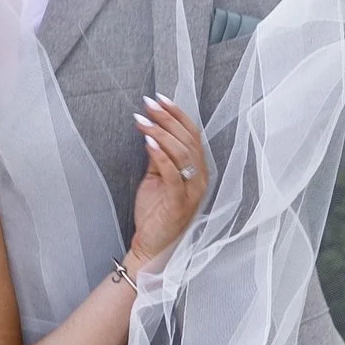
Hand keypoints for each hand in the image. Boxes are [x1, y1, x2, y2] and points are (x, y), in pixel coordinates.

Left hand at [127, 94, 208, 268]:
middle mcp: (201, 177)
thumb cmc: (156, 213)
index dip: (177, 114)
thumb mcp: (158, 178)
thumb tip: (151, 130)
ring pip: (181, 152)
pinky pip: (173, 172)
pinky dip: (160, 154)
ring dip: (161, 132)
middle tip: (148, 104)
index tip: (159, 99)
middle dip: (167, 118)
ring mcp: (193, 190)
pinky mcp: (180, 201)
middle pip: (188, 139)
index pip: (192, 134)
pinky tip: (147, 140)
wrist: (153, 246)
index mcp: (198, 169)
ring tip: (143, 119)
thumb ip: (159, 156)